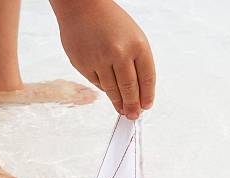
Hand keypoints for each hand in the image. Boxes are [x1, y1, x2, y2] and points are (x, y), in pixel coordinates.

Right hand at [51, 0, 155, 118]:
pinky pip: (96, 83)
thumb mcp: (133, 37)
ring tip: (122, 110)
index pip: (147, 79)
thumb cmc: (110, 22)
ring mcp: (99, 59)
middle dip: (133, 106)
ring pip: (112, 90)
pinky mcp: (82, 63)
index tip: (146, 106)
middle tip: (133, 115)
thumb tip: (139, 93)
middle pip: (129, 89)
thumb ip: (138, 63)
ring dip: (118, 102)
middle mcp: (119, 53)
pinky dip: (103, 88)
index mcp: (137, 45)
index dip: (147, 96)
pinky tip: (108, 90)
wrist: (82, 6)